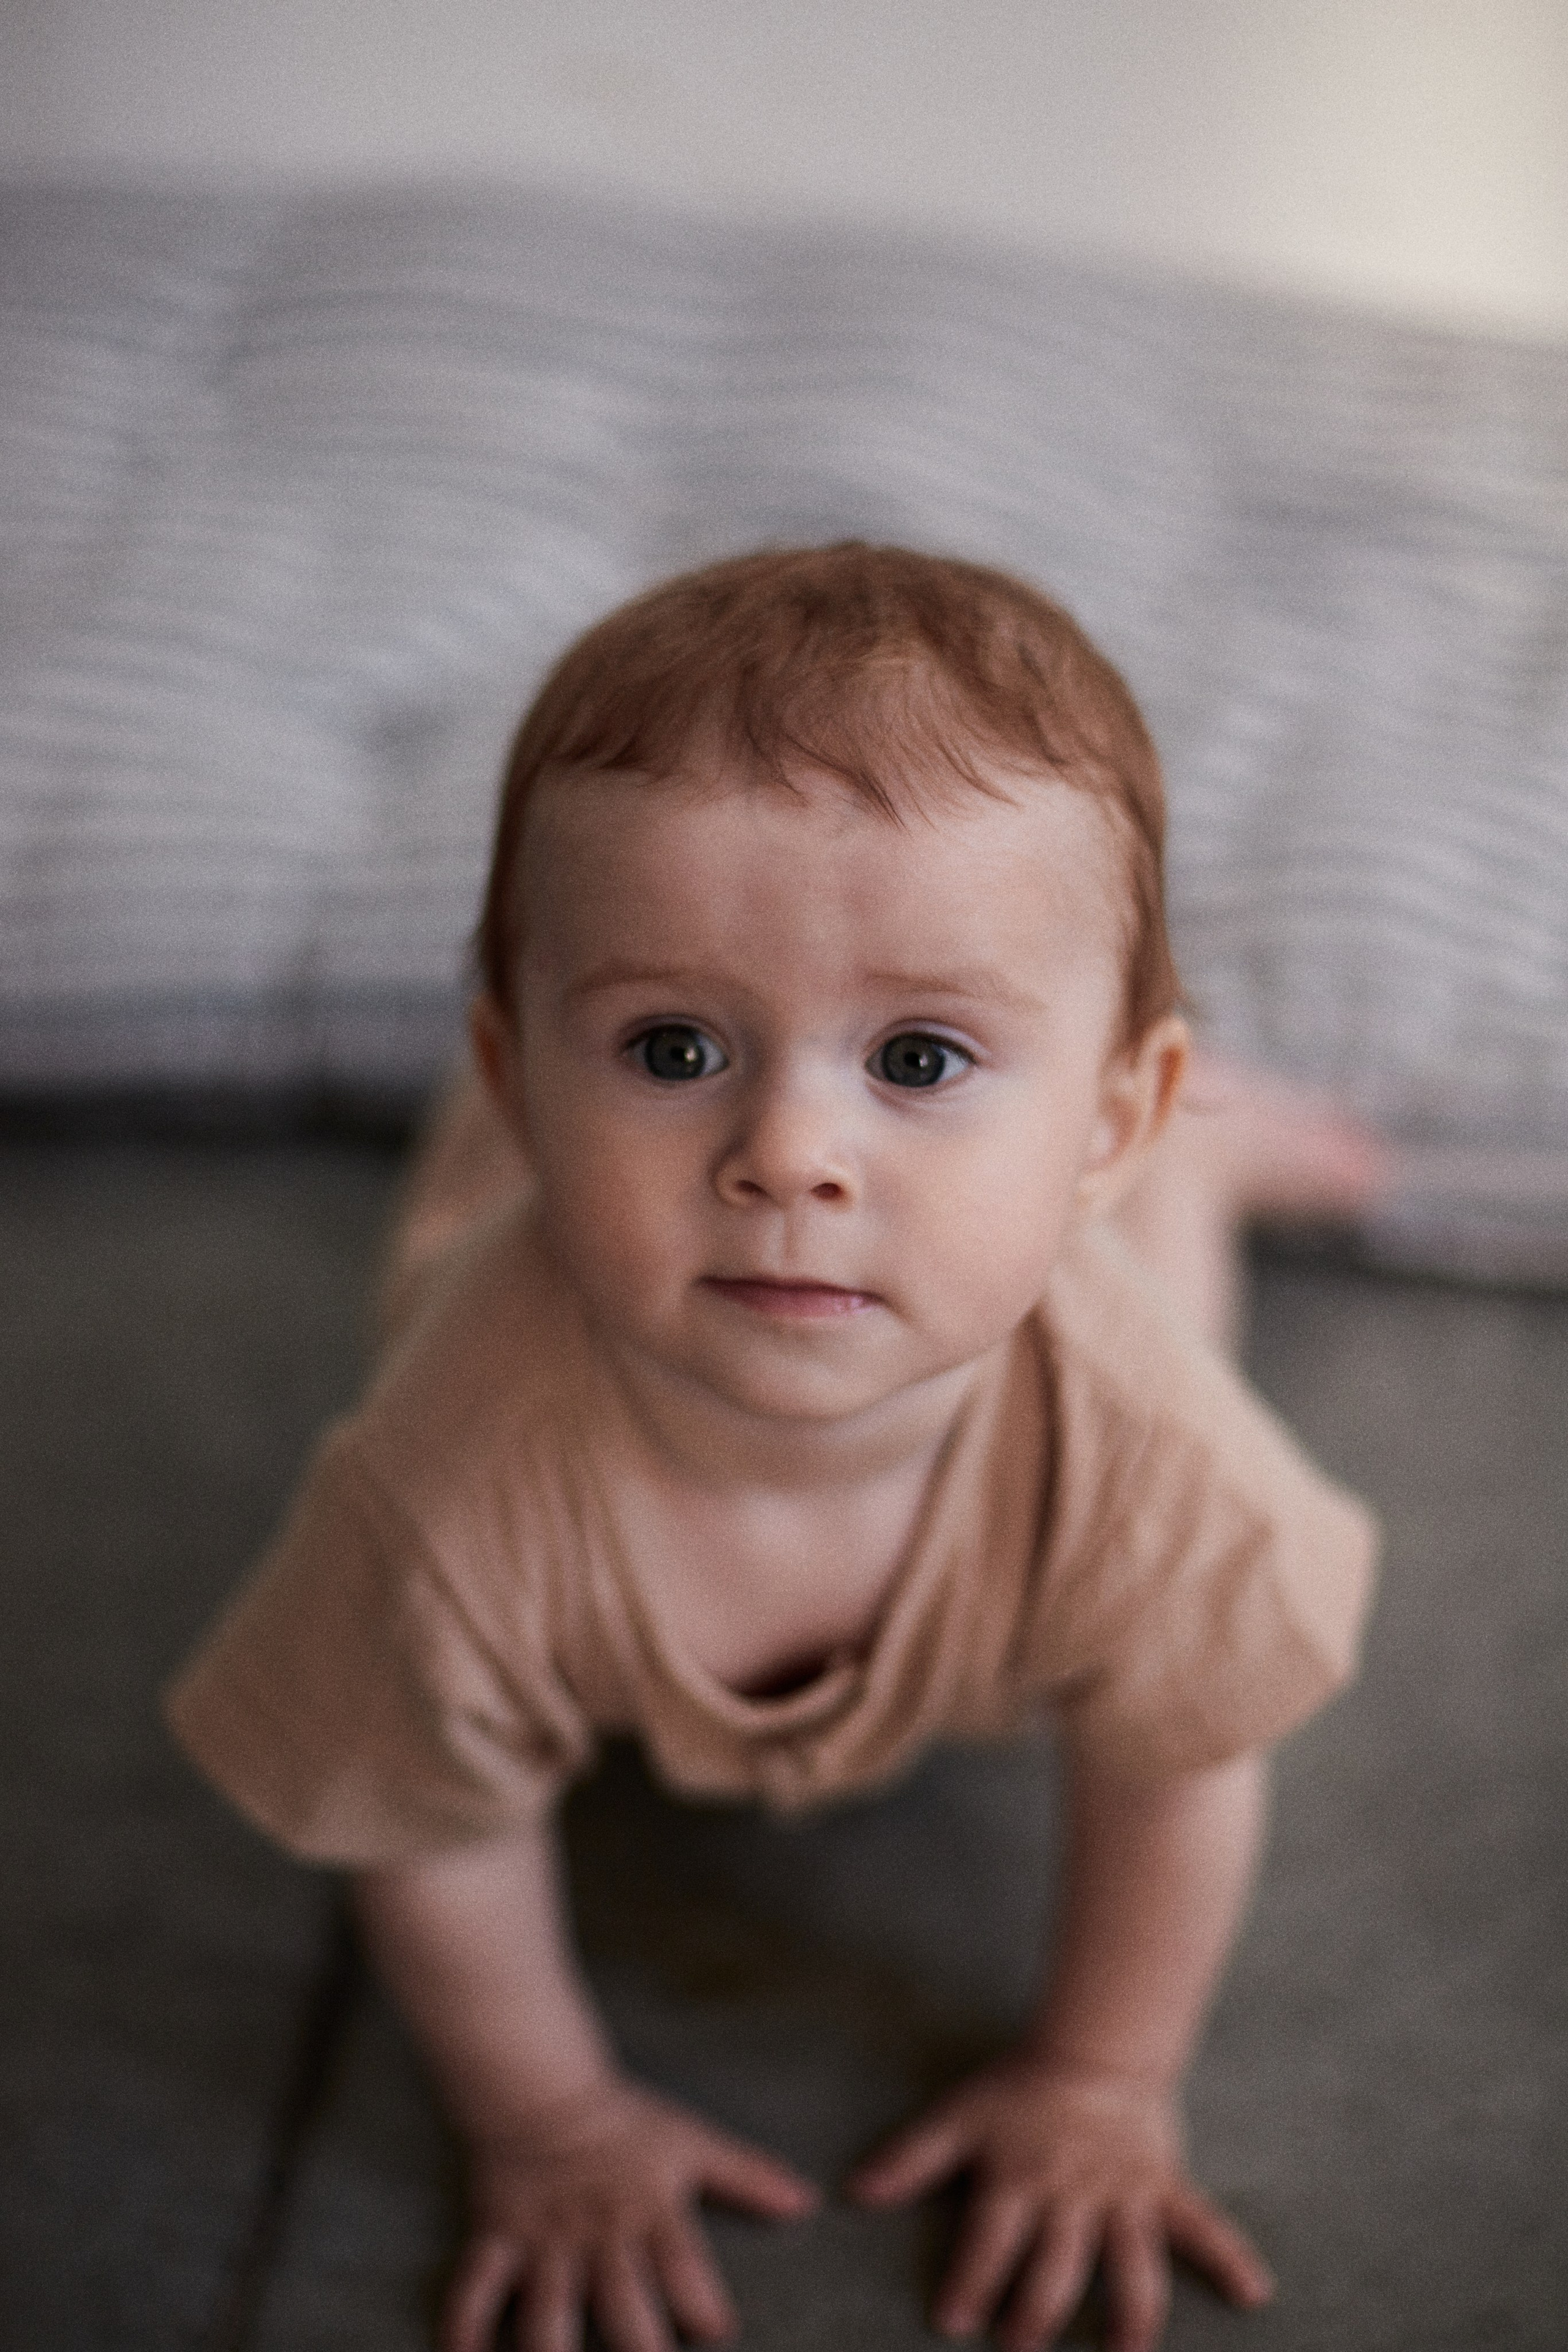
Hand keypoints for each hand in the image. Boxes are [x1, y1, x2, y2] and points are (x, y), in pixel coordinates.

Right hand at [443, 2075, 818, 2351]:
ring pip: (548, 2309)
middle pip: (623, 2306)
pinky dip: (464, 2325)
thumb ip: (748, 2177)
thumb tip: (806, 2204)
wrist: (541, 2089)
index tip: (718, 2334)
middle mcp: (599, 2235)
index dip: (705, 2310)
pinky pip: (476, 2286)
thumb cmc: (624, 2121)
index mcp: (649, 2212)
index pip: (685, 2270)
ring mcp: (546, 2241)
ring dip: (551, 2350)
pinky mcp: (499, 2238)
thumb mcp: (692, 2143)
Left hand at [848, 2055, 1272, 2351]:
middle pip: (1054, 2265)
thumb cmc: (1020, 2087)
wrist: (1094, 2048)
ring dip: (1129, 2312)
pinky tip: (1253, 2292)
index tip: (953, 2322)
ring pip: (1129, 2262)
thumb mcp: (958, 2116)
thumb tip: (858, 2193)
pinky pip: (1201, 2223)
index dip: (969, 2282)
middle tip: (1019, 2346)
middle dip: (1034, 2312)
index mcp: (1019, 2178)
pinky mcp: (1163, 2188)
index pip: (988, 2241)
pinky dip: (1229, 2255)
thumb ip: (911, 2158)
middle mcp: (1071, 2195)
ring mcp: (1122, 2195)